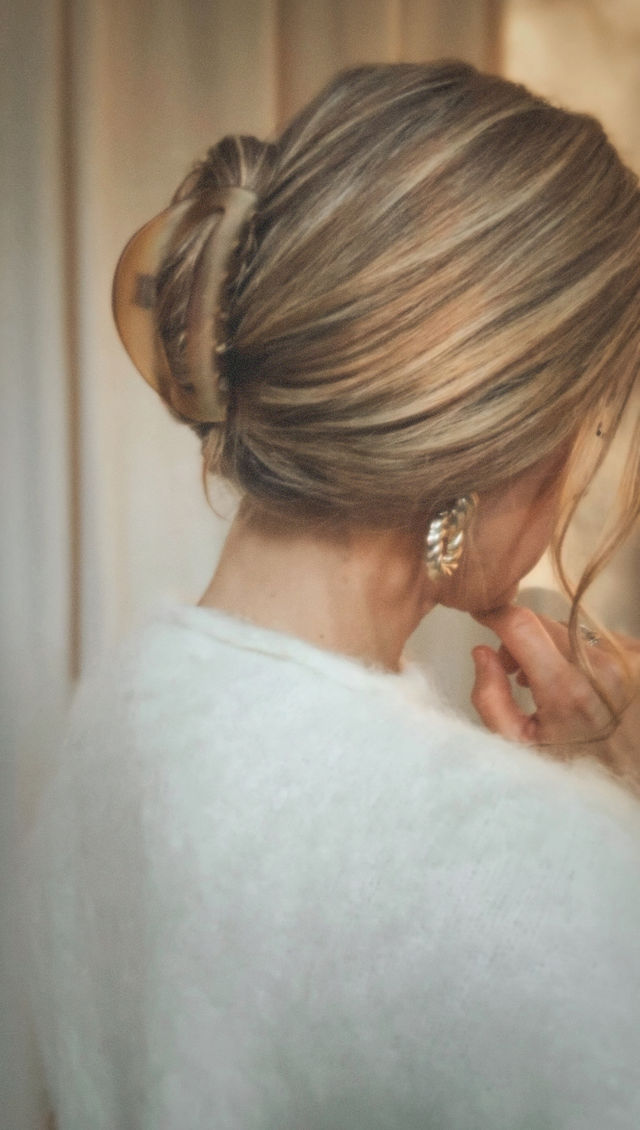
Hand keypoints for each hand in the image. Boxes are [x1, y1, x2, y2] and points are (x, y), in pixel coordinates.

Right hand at [470, 604, 639, 792]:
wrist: (625, 777)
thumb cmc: (569, 766)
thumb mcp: (517, 745)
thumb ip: (490, 698)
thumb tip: (481, 651)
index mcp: (565, 689)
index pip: (521, 624)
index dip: (496, 615)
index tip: (484, 616)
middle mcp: (599, 667)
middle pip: (543, 623)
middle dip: (520, 640)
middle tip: (516, 672)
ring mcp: (624, 660)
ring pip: (568, 629)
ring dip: (551, 647)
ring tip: (549, 683)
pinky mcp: (638, 657)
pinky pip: (593, 639)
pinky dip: (577, 654)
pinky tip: (579, 684)